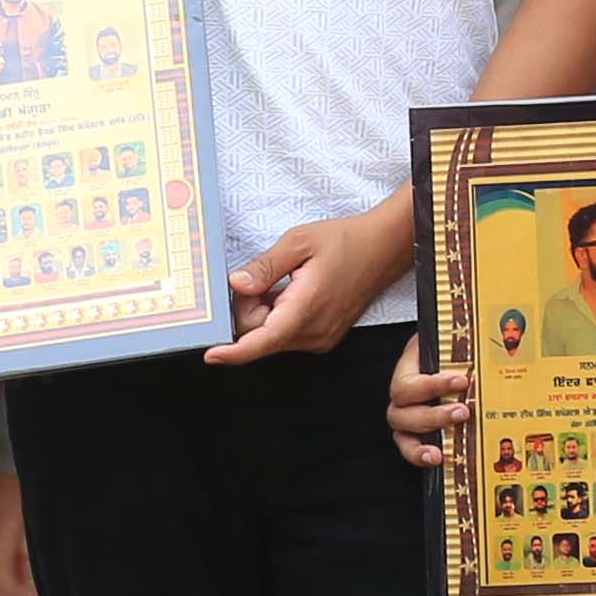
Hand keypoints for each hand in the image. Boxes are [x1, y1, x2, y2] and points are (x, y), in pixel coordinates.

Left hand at [209, 198, 413, 365]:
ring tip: (284, 282)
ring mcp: (320, 338)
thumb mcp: (298, 242)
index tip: (211, 354)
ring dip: (265, 313)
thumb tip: (236, 284)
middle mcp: (314, 332)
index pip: (262, 340)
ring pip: (272, 337)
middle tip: (259, 280)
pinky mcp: (322, 337)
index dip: (233, 351)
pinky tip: (291, 292)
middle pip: (261, 337)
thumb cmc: (346, 241)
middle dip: (249, 311)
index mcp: (306, 309)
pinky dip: (278, 316)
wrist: (384, 249)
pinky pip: (286, 335)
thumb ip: (264, 266)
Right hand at [384, 347, 471, 468]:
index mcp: (413, 363)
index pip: (412, 377)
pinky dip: (420, 455)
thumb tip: (495, 348)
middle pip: (403, 408)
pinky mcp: (416, 433)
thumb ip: (470, 347)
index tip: (461, 381)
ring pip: (403, 430)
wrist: (457, 348)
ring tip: (445, 448)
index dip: (432, 384)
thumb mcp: (460, 342)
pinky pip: (409, 446)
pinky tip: (437, 458)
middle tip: (462, 412)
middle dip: (434, 414)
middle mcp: (406, 392)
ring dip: (423, 440)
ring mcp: (408, 414)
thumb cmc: (456, 347)